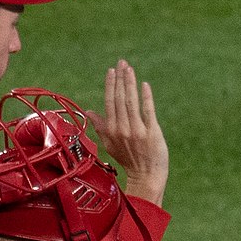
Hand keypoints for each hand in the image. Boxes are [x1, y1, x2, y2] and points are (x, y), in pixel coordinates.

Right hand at [99, 60, 167, 204]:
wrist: (146, 177)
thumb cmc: (129, 160)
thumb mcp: (110, 144)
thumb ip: (100, 126)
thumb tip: (89, 112)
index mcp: (112, 130)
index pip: (109, 102)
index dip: (110, 85)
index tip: (111, 70)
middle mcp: (122, 129)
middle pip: (119, 99)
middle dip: (120, 79)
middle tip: (122, 62)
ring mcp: (137, 131)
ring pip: (131, 102)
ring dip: (130, 83)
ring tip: (130, 69)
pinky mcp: (152, 133)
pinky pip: (148, 111)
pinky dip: (146, 97)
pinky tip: (144, 85)